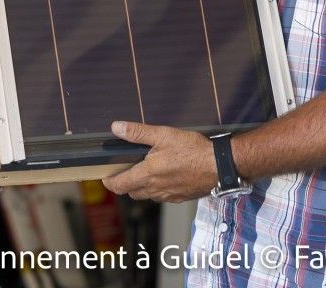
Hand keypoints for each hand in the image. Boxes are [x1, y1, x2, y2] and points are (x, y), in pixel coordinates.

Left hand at [102, 121, 217, 202]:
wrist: (219, 166)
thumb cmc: (193, 150)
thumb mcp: (163, 135)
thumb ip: (137, 132)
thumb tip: (117, 128)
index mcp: (147, 175)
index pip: (119, 185)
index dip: (110, 183)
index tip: (106, 178)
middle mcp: (155, 189)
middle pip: (132, 192)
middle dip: (125, 184)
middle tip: (125, 172)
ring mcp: (168, 195)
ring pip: (147, 195)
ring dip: (142, 187)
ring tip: (145, 172)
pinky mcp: (180, 197)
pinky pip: (162, 196)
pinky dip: (158, 189)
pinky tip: (166, 176)